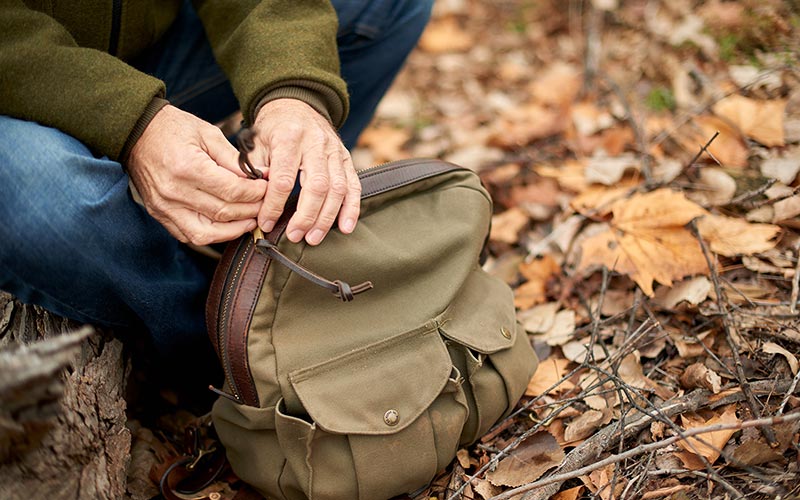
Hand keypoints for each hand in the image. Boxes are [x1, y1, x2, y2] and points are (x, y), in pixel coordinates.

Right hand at [127, 105, 266, 244]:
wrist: (136, 131)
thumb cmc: (173, 128)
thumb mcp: (208, 134)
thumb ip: (233, 159)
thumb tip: (259, 176)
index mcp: (188, 167)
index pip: (231, 191)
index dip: (255, 193)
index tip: (266, 189)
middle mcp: (175, 192)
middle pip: (223, 213)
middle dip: (250, 211)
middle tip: (264, 205)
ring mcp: (165, 206)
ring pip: (207, 233)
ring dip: (234, 230)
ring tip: (250, 220)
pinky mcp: (160, 214)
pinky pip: (189, 235)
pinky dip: (212, 235)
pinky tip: (227, 226)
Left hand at [250, 98, 360, 245]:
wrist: (296, 104)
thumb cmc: (272, 129)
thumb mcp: (256, 142)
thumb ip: (255, 169)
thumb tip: (256, 198)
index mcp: (288, 137)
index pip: (284, 178)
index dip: (274, 205)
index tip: (266, 223)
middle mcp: (315, 143)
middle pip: (316, 186)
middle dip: (306, 216)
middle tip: (296, 236)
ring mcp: (334, 150)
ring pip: (337, 188)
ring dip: (326, 217)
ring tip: (314, 238)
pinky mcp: (346, 158)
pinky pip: (353, 185)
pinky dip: (351, 208)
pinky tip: (345, 227)